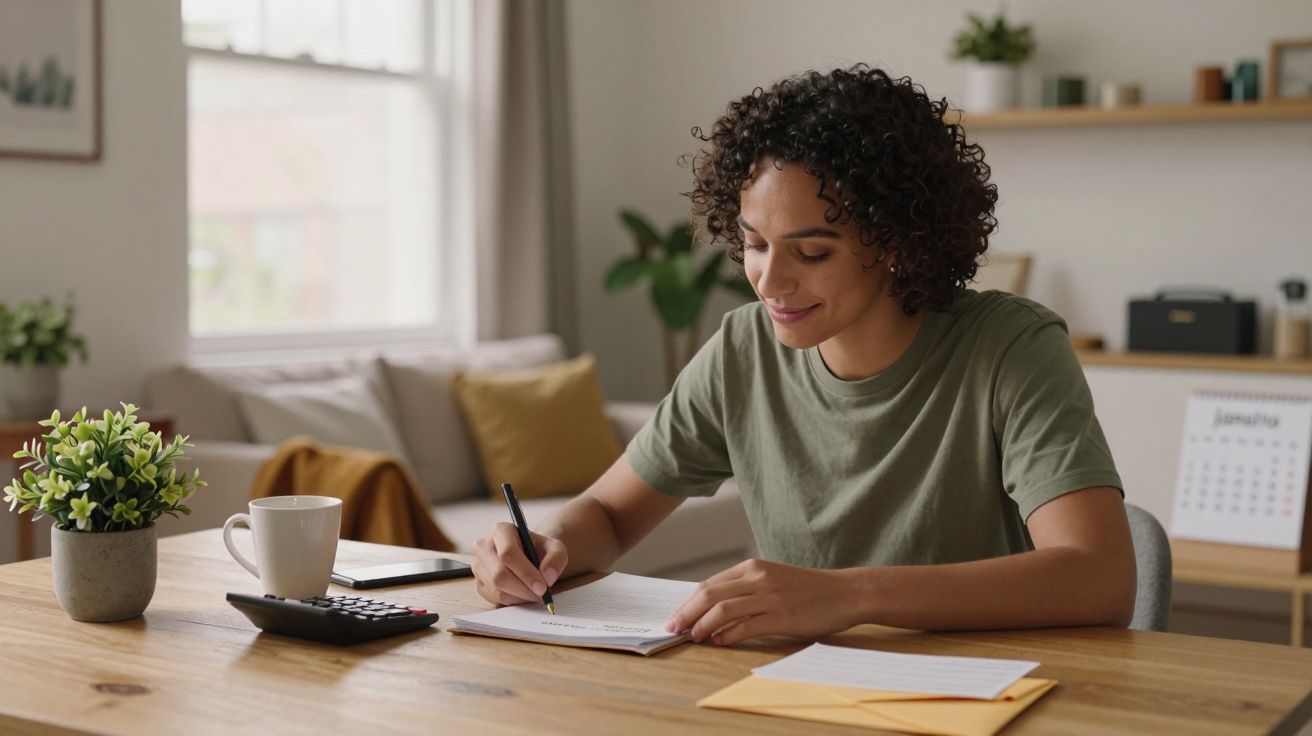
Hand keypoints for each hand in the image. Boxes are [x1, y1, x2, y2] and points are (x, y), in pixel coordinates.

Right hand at [471, 522, 568, 606]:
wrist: (529, 556)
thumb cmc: (540, 550)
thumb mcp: (555, 548)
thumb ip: (556, 558)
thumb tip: (548, 576)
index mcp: (501, 530)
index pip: (508, 553)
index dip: (525, 573)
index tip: (542, 587)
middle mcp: (484, 546)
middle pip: (499, 574)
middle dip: (523, 589)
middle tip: (541, 594)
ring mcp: (478, 565)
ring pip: (496, 588)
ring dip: (519, 596)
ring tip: (534, 593)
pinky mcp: (478, 582)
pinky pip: (494, 598)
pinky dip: (512, 600)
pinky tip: (522, 594)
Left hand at [665, 559, 861, 645]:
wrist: (846, 592)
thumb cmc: (809, 589)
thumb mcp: (773, 579)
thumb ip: (747, 588)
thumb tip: (714, 609)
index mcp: (753, 567)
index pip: (709, 584)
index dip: (688, 602)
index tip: (676, 617)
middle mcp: (758, 578)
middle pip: (709, 595)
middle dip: (686, 613)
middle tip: (673, 629)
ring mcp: (770, 596)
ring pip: (722, 610)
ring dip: (702, 626)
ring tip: (693, 638)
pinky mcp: (782, 616)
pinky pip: (746, 626)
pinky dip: (728, 635)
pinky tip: (719, 642)